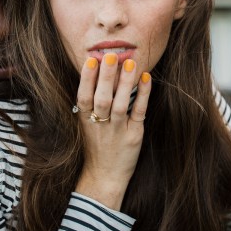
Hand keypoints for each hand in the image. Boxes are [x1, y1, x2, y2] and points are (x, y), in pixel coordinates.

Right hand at [73, 53, 150, 209]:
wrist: (105, 175)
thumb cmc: (96, 145)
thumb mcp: (86, 123)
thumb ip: (90, 101)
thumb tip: (97, 70)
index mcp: (85, 120)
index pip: (83, 96)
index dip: (86, 79)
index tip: (91, 59)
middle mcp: (100, 125)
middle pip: (102, 99)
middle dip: (106, 77)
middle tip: (111, 56)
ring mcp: (117, 131)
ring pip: (120, 104)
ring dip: (125, 83)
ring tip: (129, 62)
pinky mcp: (134, 135)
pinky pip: (139, 112)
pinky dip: (143, 95)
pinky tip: (146, 78)